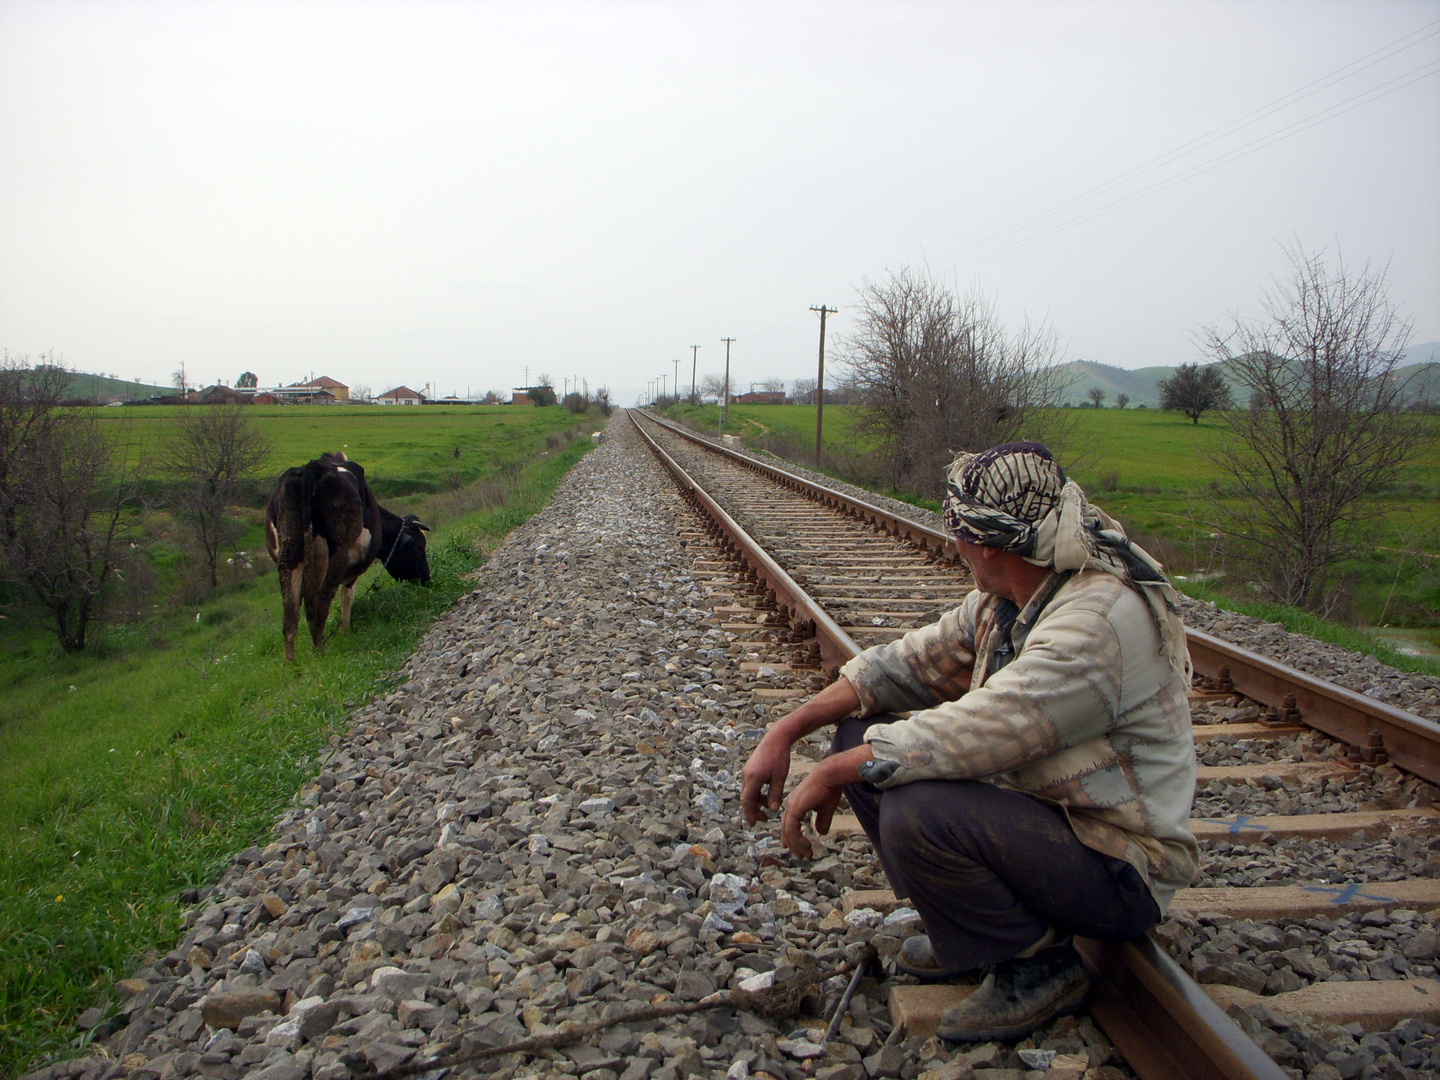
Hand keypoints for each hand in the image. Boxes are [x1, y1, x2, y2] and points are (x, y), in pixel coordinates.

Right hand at [741, 733, 790, 824]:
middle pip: (746, 799)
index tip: (753, 824)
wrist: (776, 738)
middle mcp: (746, 776)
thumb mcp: (780, 777)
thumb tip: (773, 810)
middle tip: (764, 820)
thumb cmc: (780, 756)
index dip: (750, 814)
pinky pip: (750, 786)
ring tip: (769, 808)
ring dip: (756, 802)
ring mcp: (746, 772)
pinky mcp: (749, 769)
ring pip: (748, 792)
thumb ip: (776, 794)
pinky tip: (767, 796)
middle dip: (753, 811)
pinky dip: (756, 793)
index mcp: (753, 779)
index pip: (747, 802)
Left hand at [779, 743, 874, 858]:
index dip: (791, 837)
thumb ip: (822, 821)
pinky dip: (798, 839)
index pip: (789, 823)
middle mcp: (790, 804)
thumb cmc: (829, 789)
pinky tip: (807, 845)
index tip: (795, 849)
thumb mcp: (825, 809)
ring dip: (797, 845)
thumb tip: (821, 833)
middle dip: (793, 844)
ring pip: (789, 831)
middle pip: (786, 829)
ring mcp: (791, 806)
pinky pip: (793, 828)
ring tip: (807, 854)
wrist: (830, 776)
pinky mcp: (795, 808)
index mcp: (795, 803)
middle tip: (801, 856)